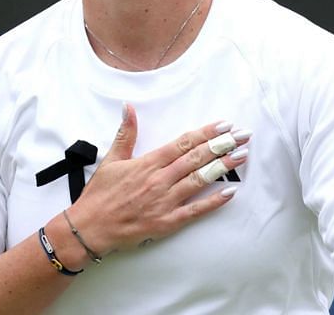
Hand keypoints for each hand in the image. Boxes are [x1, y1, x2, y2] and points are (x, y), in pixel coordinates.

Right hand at [65, 103, 248, 255]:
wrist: (91, 226)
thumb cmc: (100, 194)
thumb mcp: (111, 159)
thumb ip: (125, 133)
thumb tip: (127, 107)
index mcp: (147, 163)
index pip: (183, 143)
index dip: (205, 133)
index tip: (224, 124)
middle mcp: (159, 179)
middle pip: (196, 158)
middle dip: (222, 145)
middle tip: (243, 135)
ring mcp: (165, 201)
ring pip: (200, 180)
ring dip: (223, 167)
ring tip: (242, 156)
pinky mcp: (167, 221)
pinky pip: (195, 210)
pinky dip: (214, 201)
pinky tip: (230, 192)